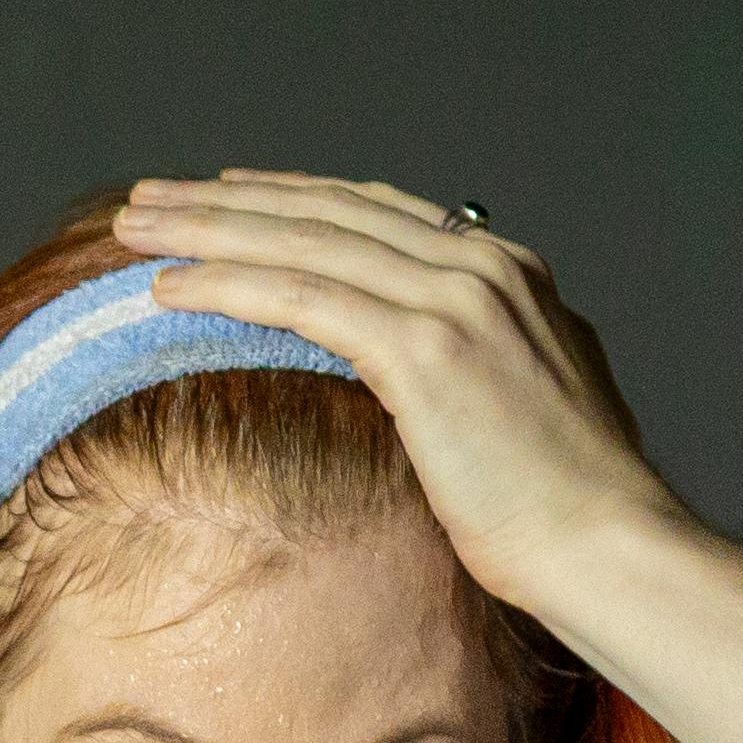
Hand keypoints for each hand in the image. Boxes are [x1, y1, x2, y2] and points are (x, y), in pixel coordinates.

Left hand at [102, 173, 687, 609]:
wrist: (610, 547)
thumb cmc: (564, 508)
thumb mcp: (517, 408)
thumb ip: (473, 366)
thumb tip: (425, 377)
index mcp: (507, 271)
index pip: (374, 212)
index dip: (288, 199)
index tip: (221, 195)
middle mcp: (482, 265)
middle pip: (327, 211)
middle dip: (226, 200)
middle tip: (147, 197)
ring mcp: (457, 300)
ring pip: (303, 243)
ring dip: (206, 230)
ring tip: (132, 226)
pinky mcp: (426, 350)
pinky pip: (302, 299)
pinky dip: (229, 285)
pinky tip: (168, 288)